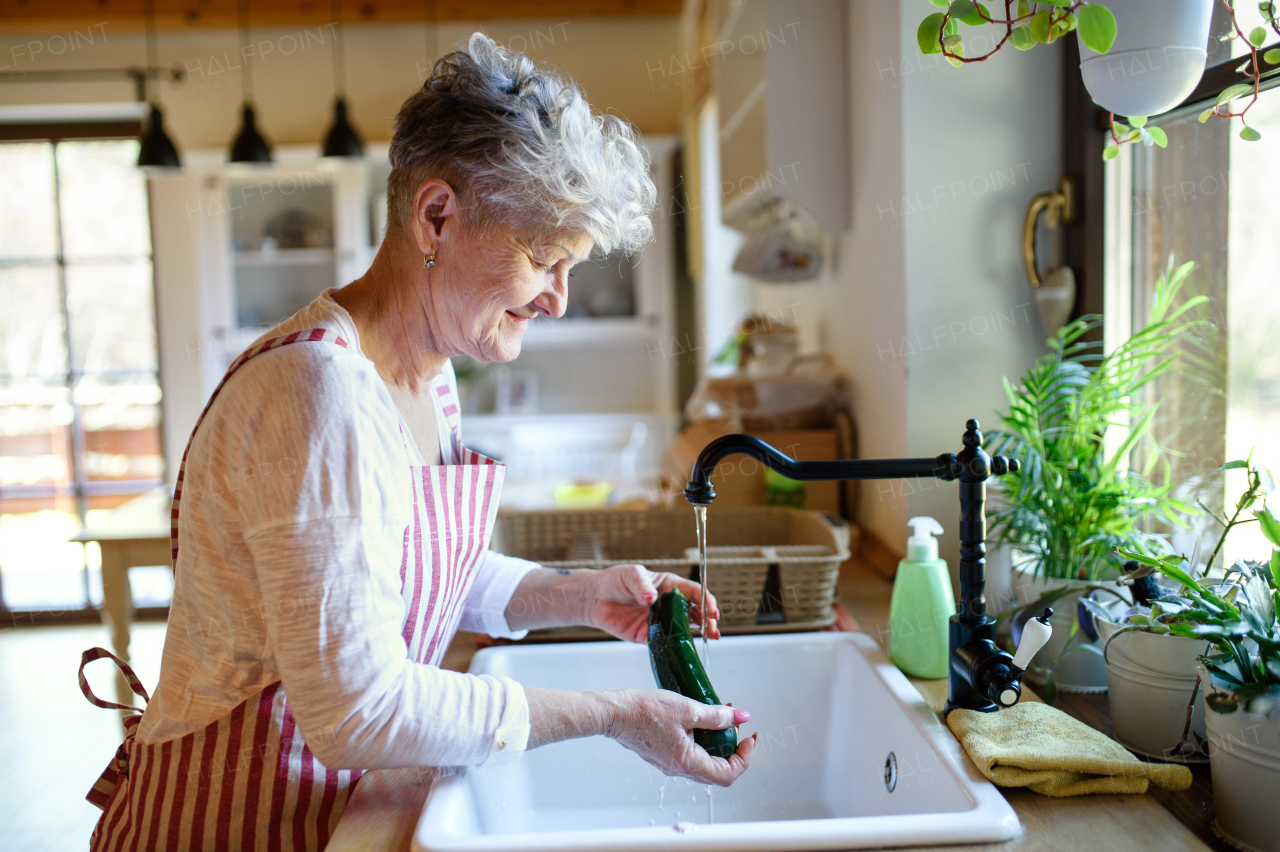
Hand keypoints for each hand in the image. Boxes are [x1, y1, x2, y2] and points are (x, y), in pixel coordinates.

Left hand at [584, 565, 719, 643]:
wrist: (594, 598)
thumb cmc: (615, 580)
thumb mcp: (630, 575)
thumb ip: (642, 585)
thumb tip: (651, 598)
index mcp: (669, 586)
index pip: (693, 592)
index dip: (706, 600)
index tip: (712, 609)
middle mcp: (669, 604)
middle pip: (694, 612)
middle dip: (707, 619)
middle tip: (713, 628)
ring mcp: (660, 620)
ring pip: (684, 628)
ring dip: (698, 633)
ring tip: (709, 637)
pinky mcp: (649, 635)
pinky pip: (665, 641)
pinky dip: (676, 645)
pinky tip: (685, 648)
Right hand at [604, 689, 755, 785]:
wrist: (614, 712)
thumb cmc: (642, 712)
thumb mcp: (687, 709)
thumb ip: (717, 715)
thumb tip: (739, 717)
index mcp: (686, 762)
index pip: (727, 774)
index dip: (744, 758)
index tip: (749, 739)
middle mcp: (679, 768)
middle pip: (717, 769)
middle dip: (732, 748)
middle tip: (737, 728)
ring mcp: (670, 762)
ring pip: (704, 760)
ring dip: (717, 741)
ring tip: (719, 717)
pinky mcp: (664, 753)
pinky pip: (690, 752)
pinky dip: (702, 738)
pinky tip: (700, 718)